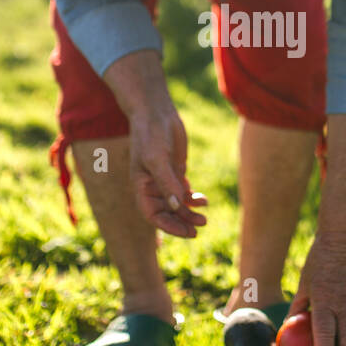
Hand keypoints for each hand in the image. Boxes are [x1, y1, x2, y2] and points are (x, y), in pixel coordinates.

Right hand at [127, 104, 207, 237]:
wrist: (156, 113)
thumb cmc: (150, 134)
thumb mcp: (157, 159)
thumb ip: (167, 183)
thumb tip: (177, 207)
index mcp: (141, 187)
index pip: (153, 215)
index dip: (169, 226)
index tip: (187, 232)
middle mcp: (152, 187)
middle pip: (167, 213)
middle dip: (183, 222)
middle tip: (200, 227)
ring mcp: (165, 180)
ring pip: (178, 205)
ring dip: (190, 213)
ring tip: (204, 217)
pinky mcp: (176, 171)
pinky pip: (185, 192)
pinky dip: (194, 198)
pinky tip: (203, 200)